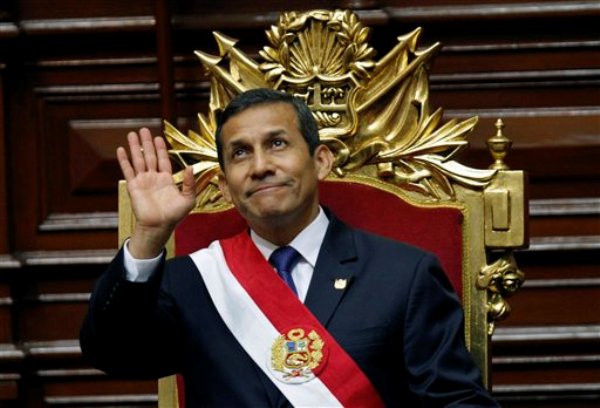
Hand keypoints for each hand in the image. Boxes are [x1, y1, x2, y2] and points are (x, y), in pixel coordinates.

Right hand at [117, 128, 194, 257]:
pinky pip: (128, 170)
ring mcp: (143, 181)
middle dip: (147, 143)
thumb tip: (191, 167)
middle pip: (149, 156)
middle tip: (143, 129)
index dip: (161, 149)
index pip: (163, 160)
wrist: (159, 226)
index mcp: (167, 180)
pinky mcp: (133, 186)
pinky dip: (124, 160)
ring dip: (135, 147)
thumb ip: (190, 183)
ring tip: (132, 134)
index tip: (158, 137)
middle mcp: (154, 178)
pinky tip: (121, 150)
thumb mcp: (188, 199)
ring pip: (138, 160)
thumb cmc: (174, 215)